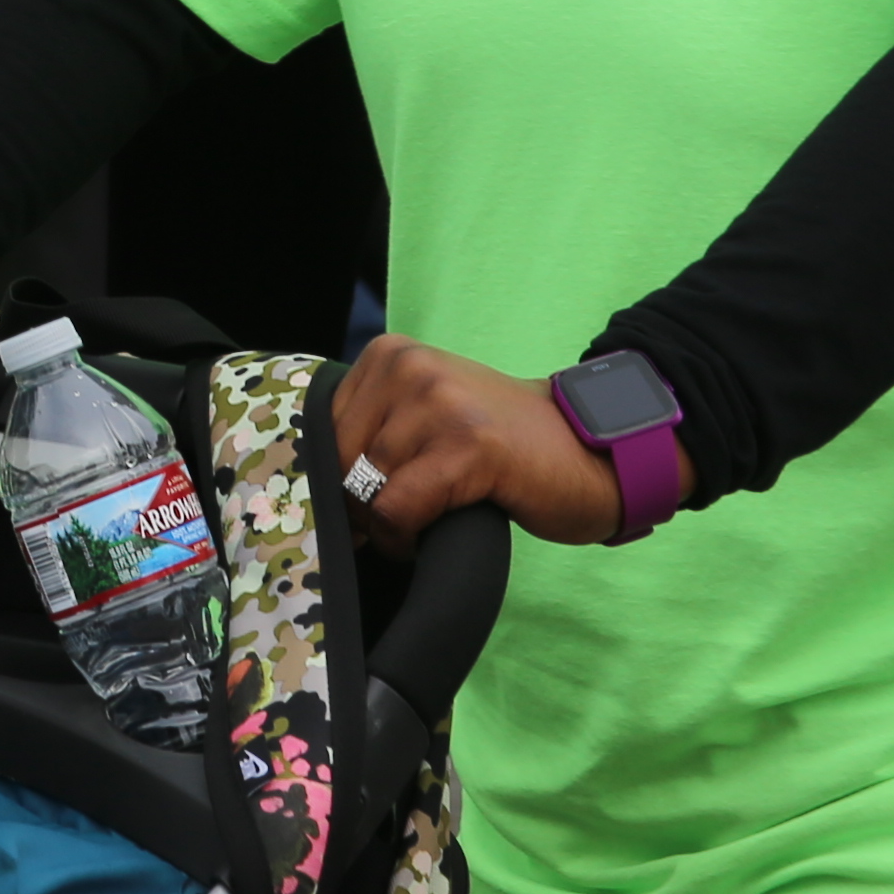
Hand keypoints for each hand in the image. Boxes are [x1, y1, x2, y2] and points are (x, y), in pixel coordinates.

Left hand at [330, 335, 617, 548]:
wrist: (588, 452)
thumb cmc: (501, 444)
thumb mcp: (426, 414)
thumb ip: (372, 428)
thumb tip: (305, 480)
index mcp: (392, 355)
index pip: (321, 428)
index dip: (331, 478)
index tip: (355, 506)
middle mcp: (410, 368)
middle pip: (337, 460)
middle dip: (353, 507)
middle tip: (390, 526)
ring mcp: (440, 404)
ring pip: (364, 489)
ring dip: (383, 527)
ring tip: (418, 525)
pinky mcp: (468, 448)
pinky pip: (397, 509)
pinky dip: (403, 538)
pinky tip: (430, 535)